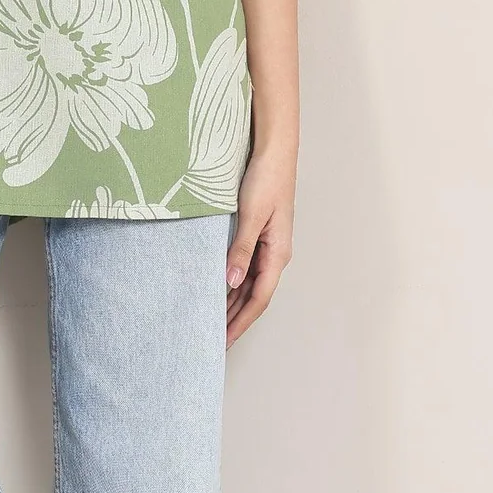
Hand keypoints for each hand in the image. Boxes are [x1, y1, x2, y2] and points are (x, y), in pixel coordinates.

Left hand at [225, 141, 295, 345]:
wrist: (275, 152)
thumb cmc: (266, 179)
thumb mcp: (251, 215)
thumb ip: (242, 249)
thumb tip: (231, 281)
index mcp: (278, 253)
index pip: (258, 299)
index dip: (241, 322)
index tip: (224, 340)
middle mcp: (275, 254)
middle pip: (254, 297)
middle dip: (236, 320)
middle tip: (214, 341)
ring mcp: (268, 246)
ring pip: (249, 285)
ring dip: (233, 304)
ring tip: (214, 323)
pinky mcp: (259, 236)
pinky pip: (246, 268)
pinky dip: (233, 284)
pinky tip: (220, 292)